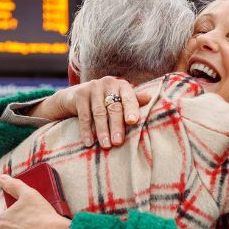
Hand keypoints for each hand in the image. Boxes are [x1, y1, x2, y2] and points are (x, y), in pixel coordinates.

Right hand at [30, 76, 150, 147]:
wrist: (77, 95)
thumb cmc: (106, 99)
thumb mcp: (120, 98)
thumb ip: (134, 100)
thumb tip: (151, 97)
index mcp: (122, 85)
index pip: (129, 98)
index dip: (131, 110)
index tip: (133, 122)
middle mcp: (108, 83)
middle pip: (114, 107)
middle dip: (116, 126)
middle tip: (118, 142)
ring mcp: (93, 87)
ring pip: (99, 112)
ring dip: (102, 131)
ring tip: (106, 145)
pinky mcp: (80, 94)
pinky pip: (84, 115)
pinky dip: (86, 130)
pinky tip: (89, 143)